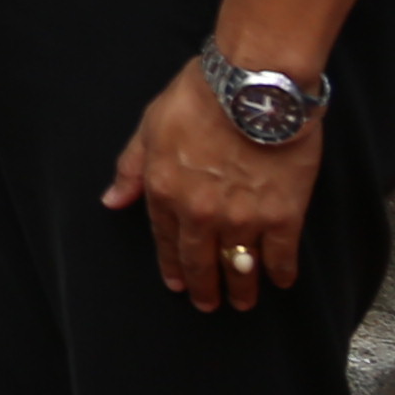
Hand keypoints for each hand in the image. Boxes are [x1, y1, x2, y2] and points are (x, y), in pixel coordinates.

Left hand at [104, 59, 316, 309]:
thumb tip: (112, 200)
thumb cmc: (198, 98)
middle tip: (209, 305)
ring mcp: (242, 218)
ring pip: (239, 266)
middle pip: (200, 260)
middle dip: (204, 287)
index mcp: (164, 191)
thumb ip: (131, 168)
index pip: (165, 239)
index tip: (178, 284)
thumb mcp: (150, 127)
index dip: (172, 265)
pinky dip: (280, 272)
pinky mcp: (282, 216)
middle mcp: (200, 213)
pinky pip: (280, 255)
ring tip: (243, 303)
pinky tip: (281, 281)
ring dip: (241, 288)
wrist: (251, 88)